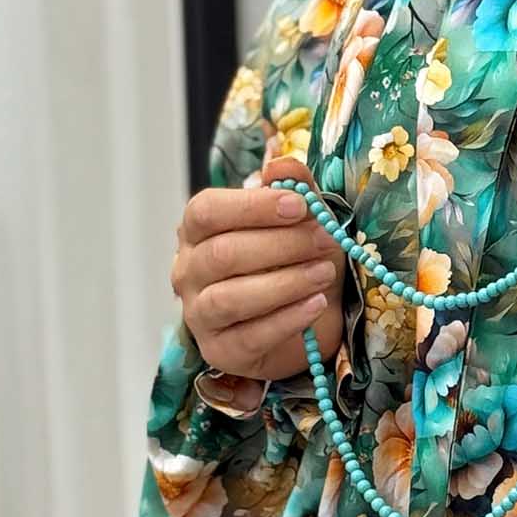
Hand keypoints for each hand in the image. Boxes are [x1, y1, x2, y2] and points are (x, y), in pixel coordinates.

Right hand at [172, 155, 347, 378]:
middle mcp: (188, 271)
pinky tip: (316, 304)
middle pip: (222, 253)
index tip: (299, 206)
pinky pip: (249, 336)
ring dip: (285, 283)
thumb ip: (293, 187)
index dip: (253, 206)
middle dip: (282, 244)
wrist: (310, 313)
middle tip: (327, 239)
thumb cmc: (297, 256)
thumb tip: (282, 165)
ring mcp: (199, 314)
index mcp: (198, 230)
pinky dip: (287, 318)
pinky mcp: (221, 351)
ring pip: (230, 298)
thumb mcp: (301, 218)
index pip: (206, 211)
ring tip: (325, 272)